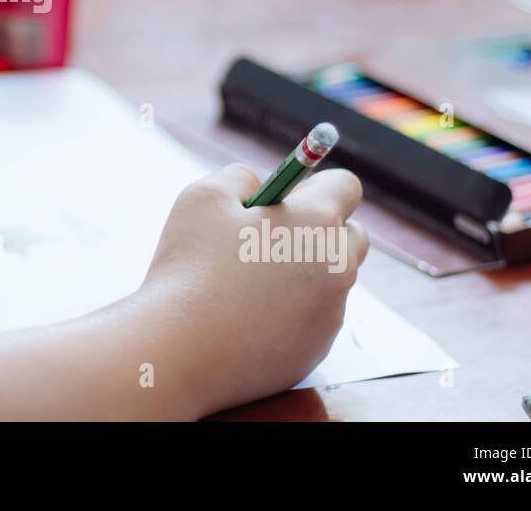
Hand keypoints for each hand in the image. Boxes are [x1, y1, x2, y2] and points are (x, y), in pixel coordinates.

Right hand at [138, 163, 368, 416]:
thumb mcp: (204, 197)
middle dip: (319, 230)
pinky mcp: (315, 352)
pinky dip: (288, 313)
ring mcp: (330, 316)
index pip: (346, 186)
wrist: (179, 353)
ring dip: (301, 274)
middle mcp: (338, 269)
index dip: (313, 186)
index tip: (284, 198)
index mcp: (317, 223)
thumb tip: (259, 185)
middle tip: (267, 238)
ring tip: (244, 284)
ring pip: (329, 280)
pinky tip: (243, 318)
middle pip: (351, 236)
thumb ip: (241, 177)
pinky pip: (312, 320)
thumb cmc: (190, 269)